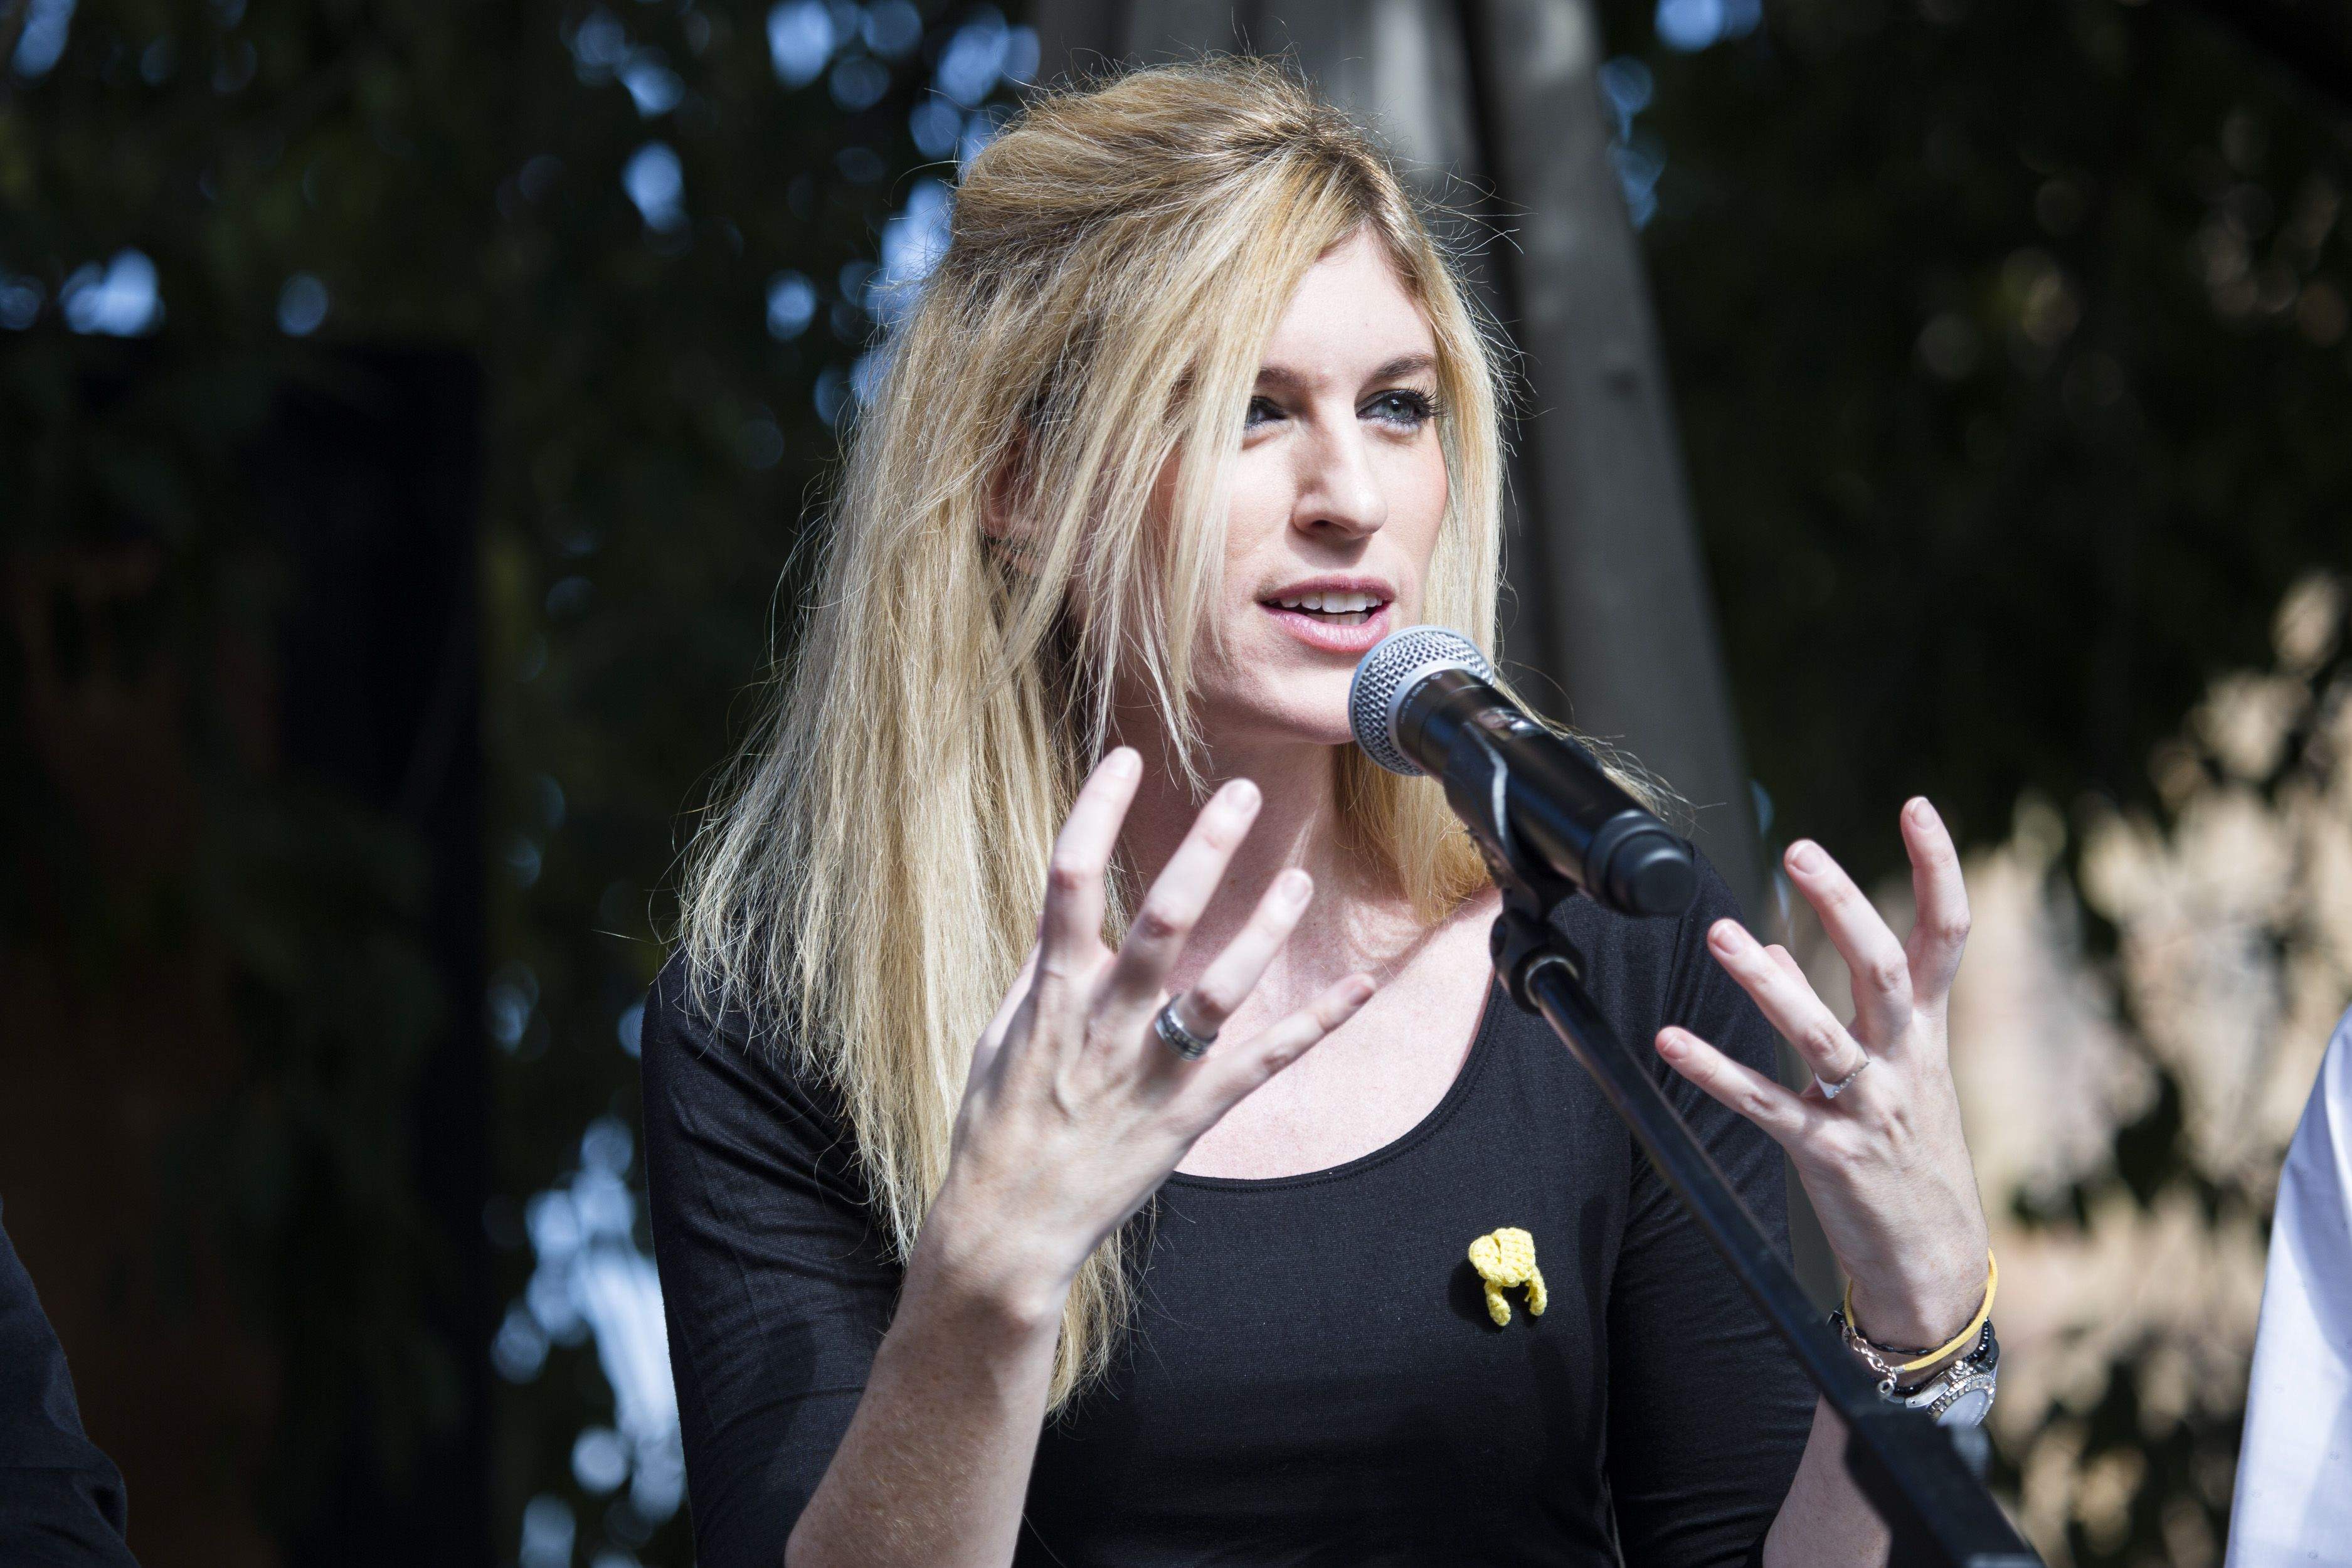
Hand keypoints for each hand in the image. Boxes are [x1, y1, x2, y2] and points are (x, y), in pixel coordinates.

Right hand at [922, 746, 1377, 1315]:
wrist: (1005, 1227)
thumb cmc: (995, 1130)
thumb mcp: (998, 1042)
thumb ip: (1035, 981)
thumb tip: (1059, 928)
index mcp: (1053, 994)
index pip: (1068, 880)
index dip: (1096, 812)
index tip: (1125, 758)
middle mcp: (1105, 1024)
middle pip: (1160, 920)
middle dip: (1202, 853)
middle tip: (1242, 795)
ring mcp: (1151, 1070)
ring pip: (1219, 988)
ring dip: (1265, 931)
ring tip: (1299, 881)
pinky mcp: (1189, 1116)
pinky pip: (1262, 1063)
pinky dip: (1315, 1023)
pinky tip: (1358, 986)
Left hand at [1653, 797, 1990, 1352]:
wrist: (1936, 1261)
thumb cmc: (1911, 1156)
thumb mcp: (1901, 1074)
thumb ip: (1847, 1009)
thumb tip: (1787, 952)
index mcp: (1928, 1032)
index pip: (1946, 934)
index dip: (1939, 867)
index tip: (1917, 805)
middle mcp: (1907, 1061)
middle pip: (1881, 966)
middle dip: (1843, 904)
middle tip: (1800, 850)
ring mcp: (1870, 1108)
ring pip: (1820, 1033)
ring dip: (1767, 982)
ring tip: (1722, 935)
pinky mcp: (1828, 1153)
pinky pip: (1765, 1104)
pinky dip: (1714, 1070)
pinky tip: (1670, 1042)